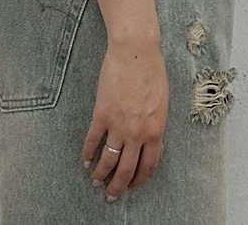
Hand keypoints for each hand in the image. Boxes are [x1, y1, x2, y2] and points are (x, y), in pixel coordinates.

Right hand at [82, 37, 168, 200]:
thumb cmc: (152, 71)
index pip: (149, 165)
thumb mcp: (162, 103)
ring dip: (101, 174)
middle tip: (111, 194)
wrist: (136, 52)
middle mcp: (138, 133)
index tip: (133, 186)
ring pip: (109, 159)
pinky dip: (88, 153)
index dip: (140, 179)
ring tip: (95, 181)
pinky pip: (93, 140)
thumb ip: (156, 123)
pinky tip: (85, 160)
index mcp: (156, 130)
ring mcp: (119, 125)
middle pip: (127, 170)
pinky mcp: (102, 114)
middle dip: (118, 186)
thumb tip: (150, 139)